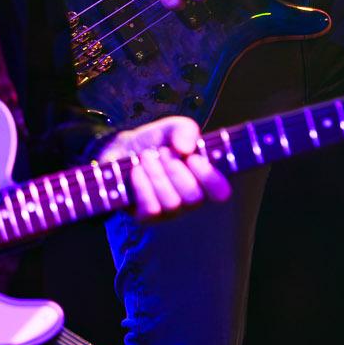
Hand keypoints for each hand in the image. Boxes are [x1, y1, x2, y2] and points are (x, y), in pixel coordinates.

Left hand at [97, 116, 230, 218]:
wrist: (123, 150)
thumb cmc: (155, 142)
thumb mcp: (172, 127)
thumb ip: (185, 130)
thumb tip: (186, 149)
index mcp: (203, 178)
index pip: (220, 191)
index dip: (210, 177)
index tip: (192, 157)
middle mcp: (190, 199)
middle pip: (194, 198)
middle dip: (175, 171)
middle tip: (162, 152)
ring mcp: (169, 211)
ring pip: (172, 203)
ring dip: (157, 175)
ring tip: (146, 157)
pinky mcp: (147, 217)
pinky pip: (151, 209)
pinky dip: (143, 185)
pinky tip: (136, 170)